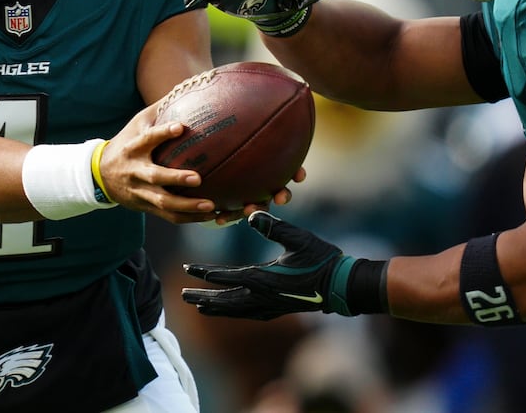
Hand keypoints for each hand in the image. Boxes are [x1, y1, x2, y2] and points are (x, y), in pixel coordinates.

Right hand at [98, 104, 220, 224]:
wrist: (99, 176)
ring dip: (187, 206)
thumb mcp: (136, 124)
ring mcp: (140, 192)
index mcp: (133, 148)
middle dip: (176, 179)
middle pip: (155, 177)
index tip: (180, 127)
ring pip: (163, 203)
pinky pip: (169, 216)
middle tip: (198, 178)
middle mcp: (135, 171)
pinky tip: (209, 216)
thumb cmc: (126, 143)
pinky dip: (189, 218)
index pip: (147, 139)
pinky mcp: (146, 207)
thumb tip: (186, 87)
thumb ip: (158, 110)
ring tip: (211, 206)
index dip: (162, 133)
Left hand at [182, 211, 371, 318]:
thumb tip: (252, 212)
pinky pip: (249, 314)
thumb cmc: (321, 258)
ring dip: (216, 308)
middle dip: (203, 297)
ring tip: (200, 306)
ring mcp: (271, 307)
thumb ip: (274, 226)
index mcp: (263, 279)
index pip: (226, 277)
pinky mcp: (278, 310)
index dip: (205, 273)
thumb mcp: (298, 238)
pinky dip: (234, 312)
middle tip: (183, 296)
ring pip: (235, 311)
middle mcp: (263, 297)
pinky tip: (231, 310)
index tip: (187, 270)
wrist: (341, 285)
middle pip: (225, 300)